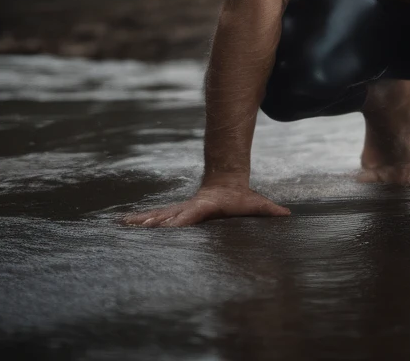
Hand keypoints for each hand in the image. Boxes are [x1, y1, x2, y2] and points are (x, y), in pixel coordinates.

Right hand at [121, 183, 289, 226]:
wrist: (227, 181)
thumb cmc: (241, 198)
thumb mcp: (255, 203)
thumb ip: (268, 209)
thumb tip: (286, 214)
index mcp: (205, 206)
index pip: (191, 214)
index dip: (180, 220)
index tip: (167, 226)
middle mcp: (189, 207)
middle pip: (171, 215)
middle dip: (155, 221)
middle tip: (139, 227)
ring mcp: (180, 208)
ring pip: (159, 214)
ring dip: (141, 220)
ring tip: (122, 224)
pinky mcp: (175, 211)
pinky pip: (155, 215)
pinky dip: (139, 219)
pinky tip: (122, 222)